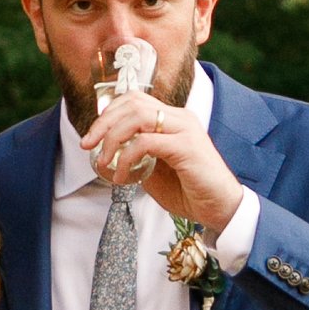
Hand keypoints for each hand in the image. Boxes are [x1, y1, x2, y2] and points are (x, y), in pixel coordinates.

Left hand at [83, 89, 242, 234]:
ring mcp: (185, 129)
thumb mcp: (155, 171)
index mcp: (174, 119)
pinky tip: (123, 177)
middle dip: (103, 123)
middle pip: (132, 103)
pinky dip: (127, 158)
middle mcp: (180, 118)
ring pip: (137, 117)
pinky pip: (146, 142)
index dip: (109, 113)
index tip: (92, 137)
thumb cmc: (190, 192)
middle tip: (87, 145)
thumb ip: (136, 157)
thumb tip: (108, 155)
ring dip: (112, 138)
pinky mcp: (187, 146)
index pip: (135, 100)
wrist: (221, 209)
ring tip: (103, 161)